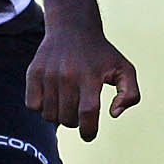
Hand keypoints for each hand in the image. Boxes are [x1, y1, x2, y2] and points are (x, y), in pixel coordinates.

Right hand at [25, 25, 139, 141]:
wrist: (73, 28)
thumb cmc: (101, 54)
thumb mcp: (125, 69)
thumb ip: (130, 94)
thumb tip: (113, 114)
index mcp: (90, 76)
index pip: (87, 113)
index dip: (88, 131)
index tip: (89, 135)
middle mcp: (68, 75)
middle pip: (67, 118)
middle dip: (75, 122)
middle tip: (79, 110)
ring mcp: (48, 74)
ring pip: (49, 115)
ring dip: (59, 116)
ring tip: (67, 102)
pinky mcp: (34, 73)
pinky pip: (32, 105)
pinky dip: (41, 107)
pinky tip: (52, 97)